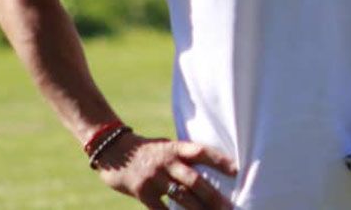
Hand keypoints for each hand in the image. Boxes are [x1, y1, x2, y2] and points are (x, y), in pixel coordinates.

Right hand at [94, 132, 237, 209]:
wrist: (113, 151)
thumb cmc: (147, 151)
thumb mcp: (167, 146)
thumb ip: (184, 157)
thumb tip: (210, 170)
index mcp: (176, 147)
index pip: (202, 152)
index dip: (220, 160)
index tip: (237, 170)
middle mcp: (167, 161)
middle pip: (194, 180)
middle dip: (213, 196)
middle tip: (229, 208)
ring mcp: (154, 177)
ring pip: (181, 196)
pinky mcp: (141, 191)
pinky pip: (160, 209)